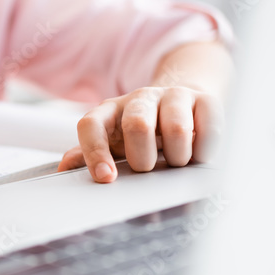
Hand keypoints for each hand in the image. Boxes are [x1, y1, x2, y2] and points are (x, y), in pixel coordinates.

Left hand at [56, 86, 222, 182]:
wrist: (184, 107)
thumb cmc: (142, 134)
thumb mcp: (113, 144)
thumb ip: (89, 154)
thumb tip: (65, 168)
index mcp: (110, 110)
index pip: (91, 125)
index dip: (95, 152)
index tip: (106, 178)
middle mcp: (140, 98)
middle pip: (137, 124)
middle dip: (143, 158)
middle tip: (149, 169)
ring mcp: (174, 96)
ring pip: (176, 129)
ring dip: (177, 157)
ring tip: (176, 162)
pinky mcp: (205, 100)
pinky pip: (208, 128)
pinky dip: (204, 151)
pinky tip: (198, 154)